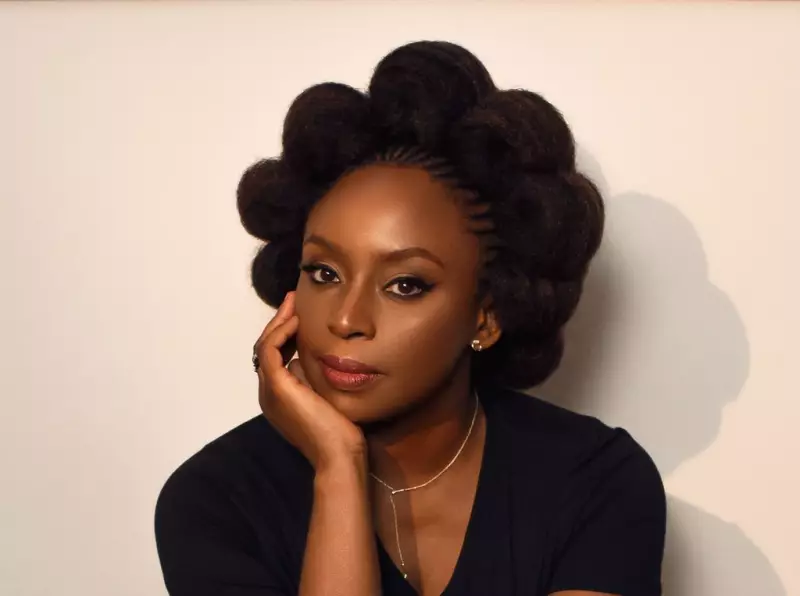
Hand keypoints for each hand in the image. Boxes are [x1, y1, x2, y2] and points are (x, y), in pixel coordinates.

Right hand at [254, 291, 365, 471]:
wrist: (339, 454)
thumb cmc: (340, 432)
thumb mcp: (325, 397)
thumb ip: (314, 379)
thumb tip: (313, 358)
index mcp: (279, 397)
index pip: (275, 356)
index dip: (285, 333)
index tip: (299, 314)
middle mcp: (269, 393)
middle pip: (266, 348)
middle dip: (279, 321)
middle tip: (293, 300)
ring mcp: (270, 391)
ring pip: (265, 345)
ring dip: (279, 322)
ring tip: (294, 303)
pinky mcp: (277, 387)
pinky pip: (270, 350)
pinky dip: (280, 332)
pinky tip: (296, 321)